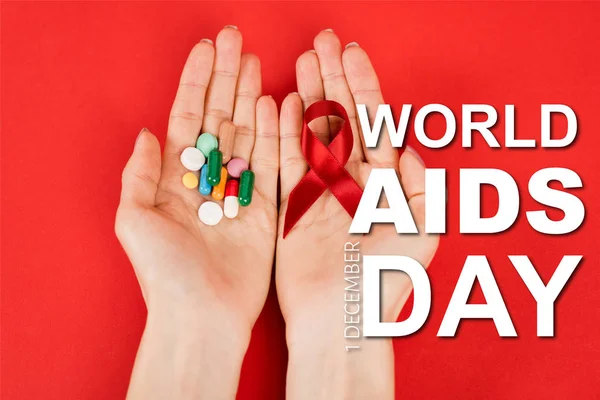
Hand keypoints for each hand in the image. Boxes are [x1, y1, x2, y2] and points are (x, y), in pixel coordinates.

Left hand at [115, 27, 278, 398]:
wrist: (203, 317)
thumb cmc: (164, 275)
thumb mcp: (135, 222)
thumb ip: (139, 175)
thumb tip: (146, 133)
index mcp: (174, 179)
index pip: (187, 118)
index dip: (197, 81)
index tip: (207, 48)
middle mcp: (208, 180)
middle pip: (219, 118)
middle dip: (227, 78)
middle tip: (237, 40)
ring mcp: (238, 192)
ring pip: (247, 133)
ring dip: (250, 96)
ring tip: (255, 62)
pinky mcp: (265, 209)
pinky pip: (273, 163)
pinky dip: (276, 133)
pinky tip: (277, 103)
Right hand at [276, 30, 438, 398]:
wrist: (341, 320)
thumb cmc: (384, 281)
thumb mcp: (420, 232)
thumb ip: (420, 187)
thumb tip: (408, 149)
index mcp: (385, 182)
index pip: (373, 122)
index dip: (362, 85)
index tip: (349, 52)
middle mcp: (354, 181)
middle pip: (342, 119)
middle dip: (333, 79)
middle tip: (320, 42)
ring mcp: (322, 191)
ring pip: (313, 133)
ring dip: (308, 98)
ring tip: (301, 62)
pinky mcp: (295, 206)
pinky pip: (287, 161)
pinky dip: (283, 134)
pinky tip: (280, 105)